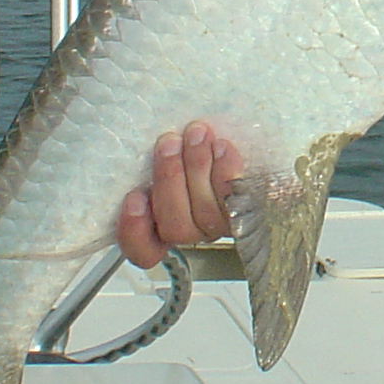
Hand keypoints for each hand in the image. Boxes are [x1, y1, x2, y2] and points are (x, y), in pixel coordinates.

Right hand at [118, 120, 241, 267]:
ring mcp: (221, 223)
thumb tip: (134, 139)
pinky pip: (237, 200)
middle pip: (175, 226)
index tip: (133, 198)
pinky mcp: (250, 209)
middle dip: (169, 180)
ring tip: (196, 134)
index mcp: (161, 221)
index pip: (143, 250)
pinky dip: (226, 172)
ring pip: (205, 214)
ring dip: (196, 169)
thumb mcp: (166, 150)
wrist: (248, 141)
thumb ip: (148, 157)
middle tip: (168, 142)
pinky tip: (221, 147)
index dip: (134, 232)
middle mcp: (192, 228)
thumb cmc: (196, 144)